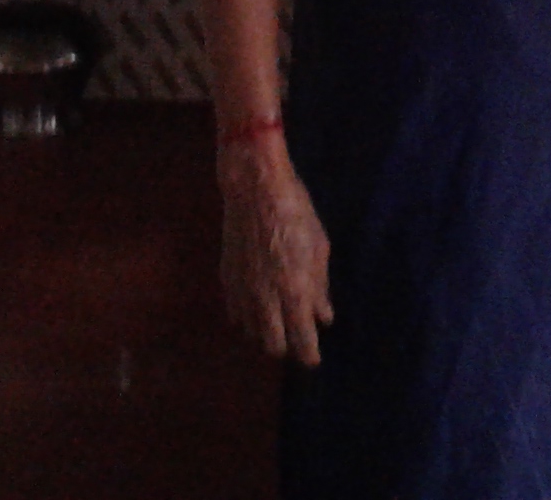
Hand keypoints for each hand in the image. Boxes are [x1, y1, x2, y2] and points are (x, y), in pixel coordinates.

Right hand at [217, 135, 332, 364]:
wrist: (254, 190)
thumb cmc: (297, 214)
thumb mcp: (319, 249)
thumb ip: (320, 288)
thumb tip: (323, 317)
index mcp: (294, 292)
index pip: (302, 341)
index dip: (309, 356)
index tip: (313, 360)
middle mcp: (266, 300)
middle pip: (273, 346)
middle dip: (286, 347)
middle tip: (296, 339)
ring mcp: (242, 291)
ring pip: (251, 331)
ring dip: (265, 331)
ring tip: (277, 319)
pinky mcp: (226, 279)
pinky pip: (235, 312)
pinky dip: (247, 315)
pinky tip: (257, 304)